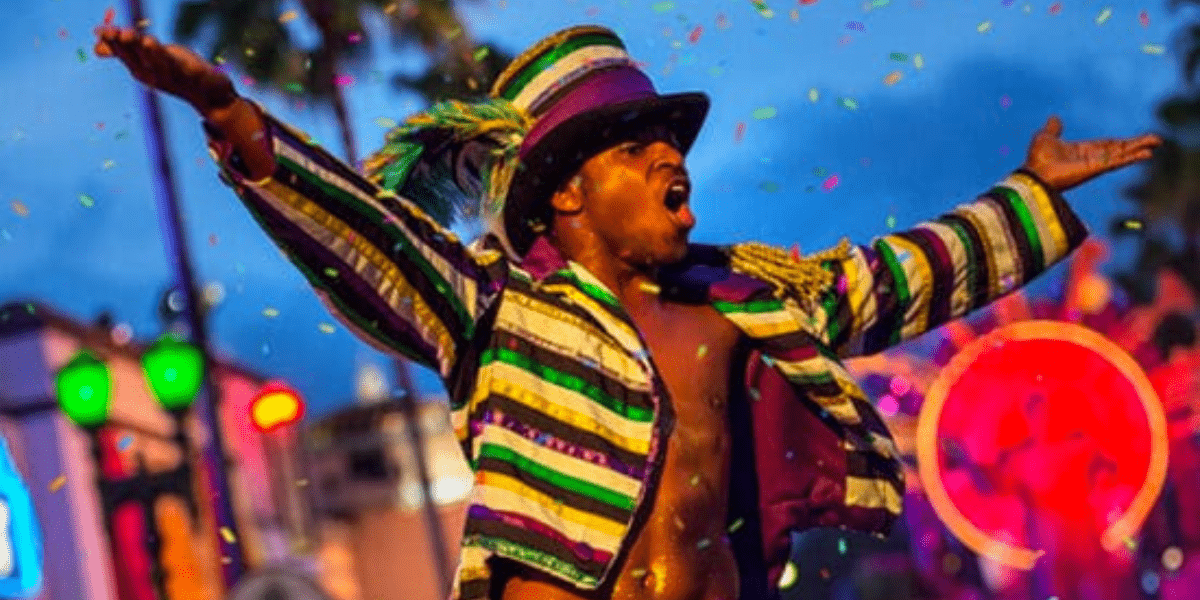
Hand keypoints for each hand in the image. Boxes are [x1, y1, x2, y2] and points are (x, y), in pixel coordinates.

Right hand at [94, 16, 237, 117]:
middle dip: (128, 45)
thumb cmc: (177, 73)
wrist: (209, 96)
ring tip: (146, 40)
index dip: (112, 42)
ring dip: (153, 53)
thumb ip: (126, 52)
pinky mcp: (194, 75)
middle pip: (139, 57)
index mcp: (141, 68)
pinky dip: (180, 63)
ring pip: (161, 63)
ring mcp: (174, 76)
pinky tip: (173, 53)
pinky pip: (186, 69)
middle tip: (118, 33)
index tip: (99, 30)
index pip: (123, 52)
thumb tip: (95, 47)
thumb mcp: (148, 61)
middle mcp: (154, 74)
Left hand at [1021, 115, 1161, 192]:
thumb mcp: (1045, 137)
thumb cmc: (1036, 159)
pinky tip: (1147, 154)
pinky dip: (1132, 157)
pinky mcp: (1097, 168)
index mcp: (1082, 151)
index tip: (1137, 140)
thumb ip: (1053, 128)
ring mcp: (1096, 164)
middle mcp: (1092, 158)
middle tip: (1156, 140)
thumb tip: (1055, 118)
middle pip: (1120, 149)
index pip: (1107, 145)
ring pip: (1123, 154)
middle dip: (1137, 144)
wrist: (1033, 173)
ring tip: (1157, 143)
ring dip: (1140, 148)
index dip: (1122, 142)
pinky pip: (1118, 161)